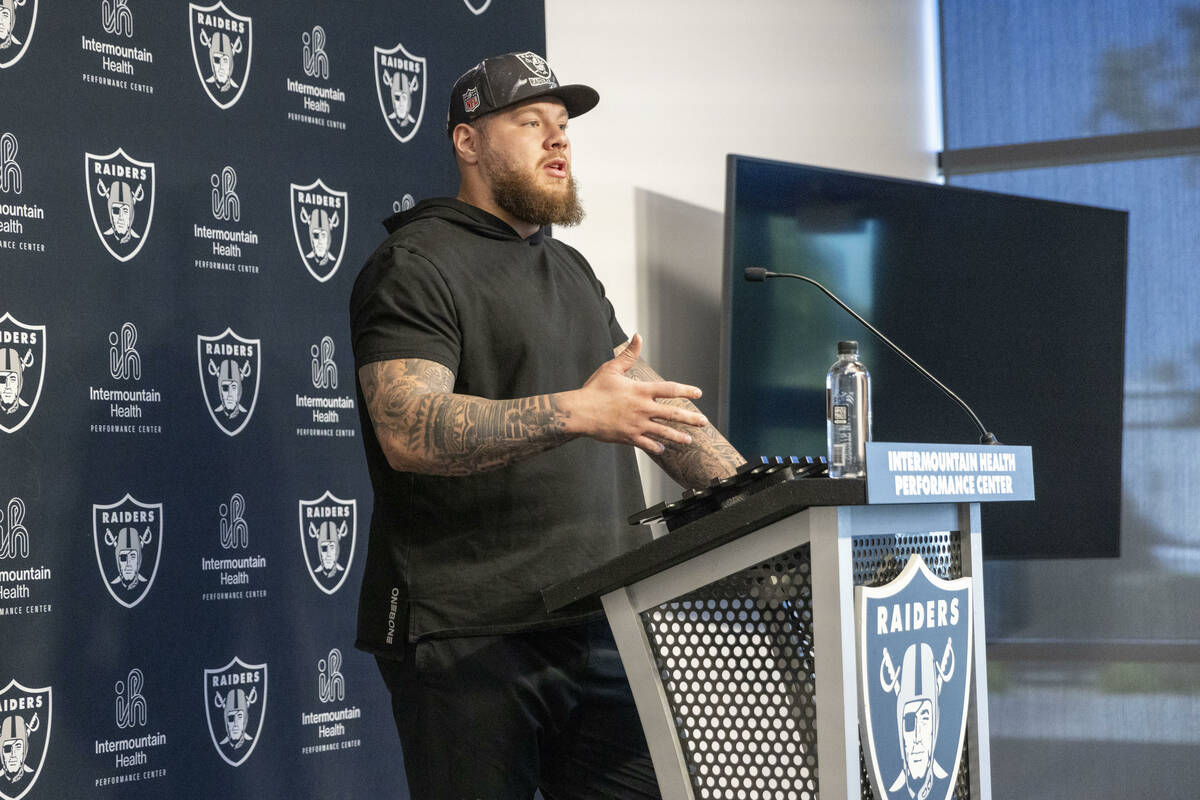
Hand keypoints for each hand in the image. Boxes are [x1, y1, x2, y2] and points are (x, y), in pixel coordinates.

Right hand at [560, 334, 708, 454]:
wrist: (580, 412)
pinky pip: (646, 444)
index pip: (670, 389)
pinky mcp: (628, 437)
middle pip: (673, 414)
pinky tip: (661, 449)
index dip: (686, 390)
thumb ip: (628, 354)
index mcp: (641, 390)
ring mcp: (637, 424)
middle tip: (703, 422)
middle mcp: (643, 408)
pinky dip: (655, 447)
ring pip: (663, 432)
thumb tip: (638, 336)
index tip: (698, 393)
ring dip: (678, 436)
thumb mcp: (611, 368)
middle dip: (690, 418)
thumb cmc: (594, 389)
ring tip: (689, 440)